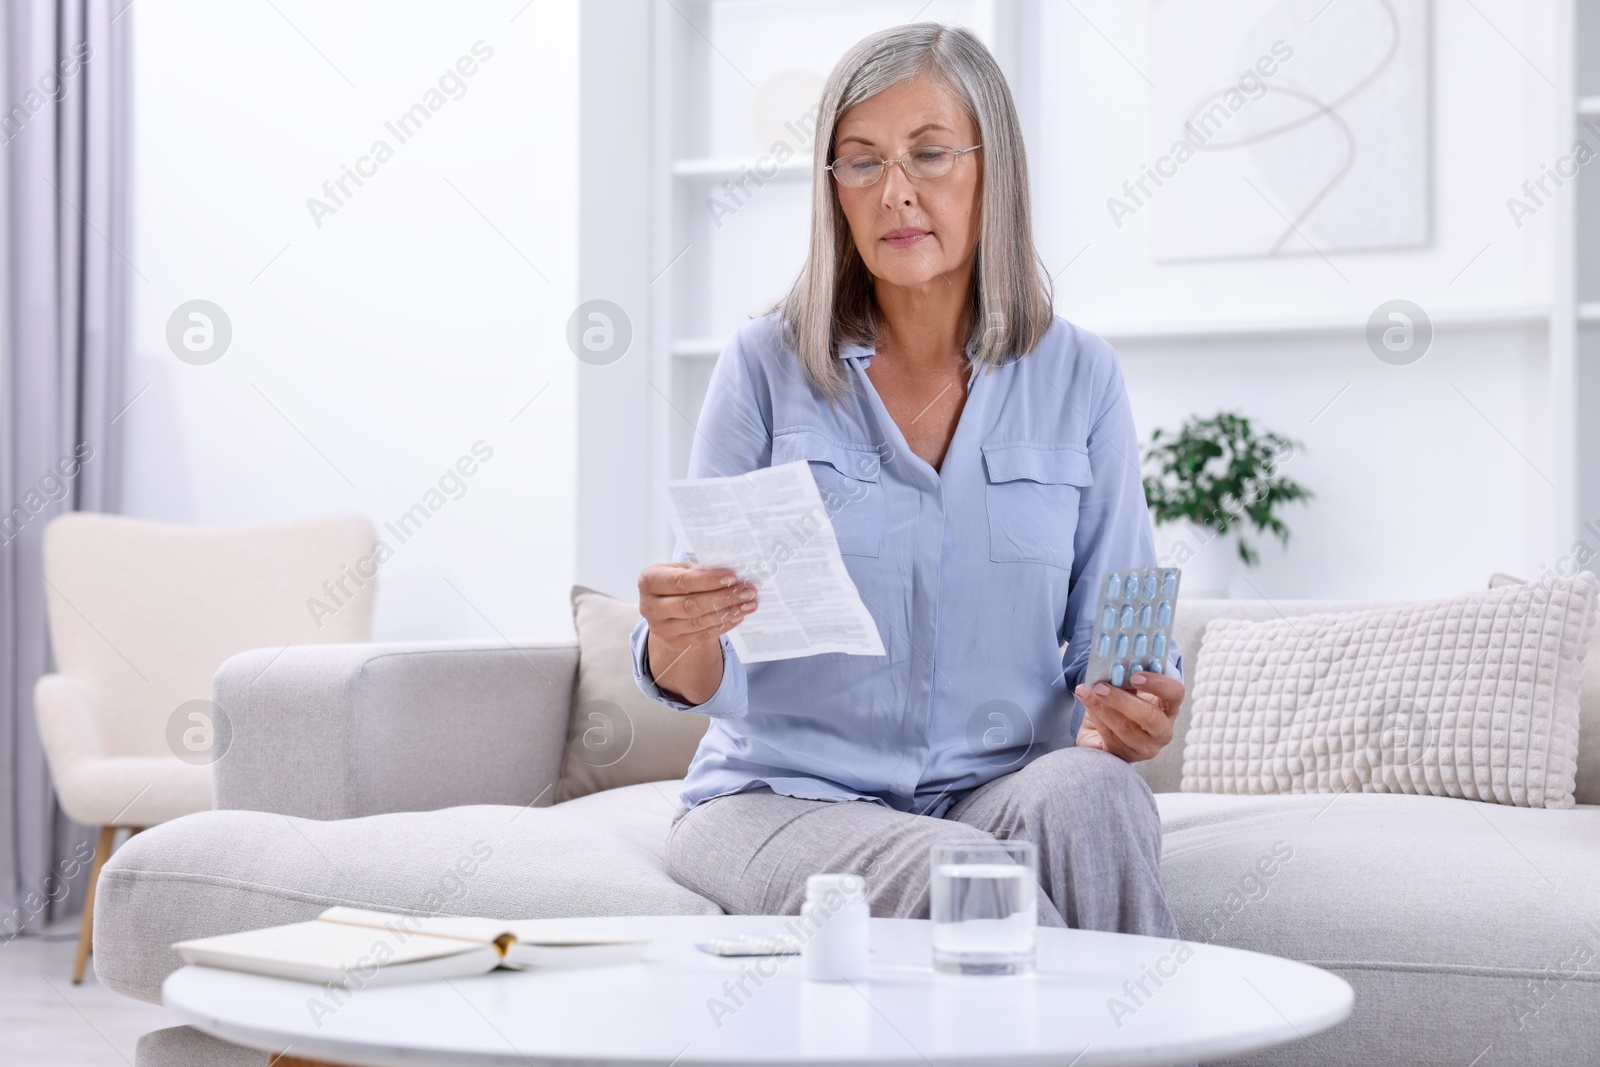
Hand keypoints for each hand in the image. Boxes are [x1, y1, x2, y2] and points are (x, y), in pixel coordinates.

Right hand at [637, 562, 758, 652]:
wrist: (666, 607)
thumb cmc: (678, 581)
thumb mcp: (683, 569)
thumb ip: (701, 570)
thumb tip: (733, 573)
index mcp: (649, 580)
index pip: (680, 581)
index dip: (708, 580)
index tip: (732, 576)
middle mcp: (650, 606)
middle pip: (691, 604)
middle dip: (723, 597)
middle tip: (747, 591)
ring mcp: (661, 628)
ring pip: (699, 622)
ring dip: (728, 612)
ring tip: (748, 603)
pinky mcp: (674, 642)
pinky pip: (703, 635)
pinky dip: (723, 624)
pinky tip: (738, 615)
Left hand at [1073, 671, 1184, 762]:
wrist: (1101, 734)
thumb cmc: (1120, 707)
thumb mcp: (1126, 690)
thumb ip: (1125, 679)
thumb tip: (1113, 668)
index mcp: (1169, 708)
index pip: (1175, 694)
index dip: (1158, 684)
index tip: (1135, 676)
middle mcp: (1162, 730)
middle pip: (1151, 718)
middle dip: (1123, 700)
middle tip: (1101, 686)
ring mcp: (1145, 747)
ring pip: (1126, 729)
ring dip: (1103, 708)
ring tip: (1088, 692)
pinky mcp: (1126, 756)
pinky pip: (1110, 736)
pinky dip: (1095, 716)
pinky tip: (1086, 701)